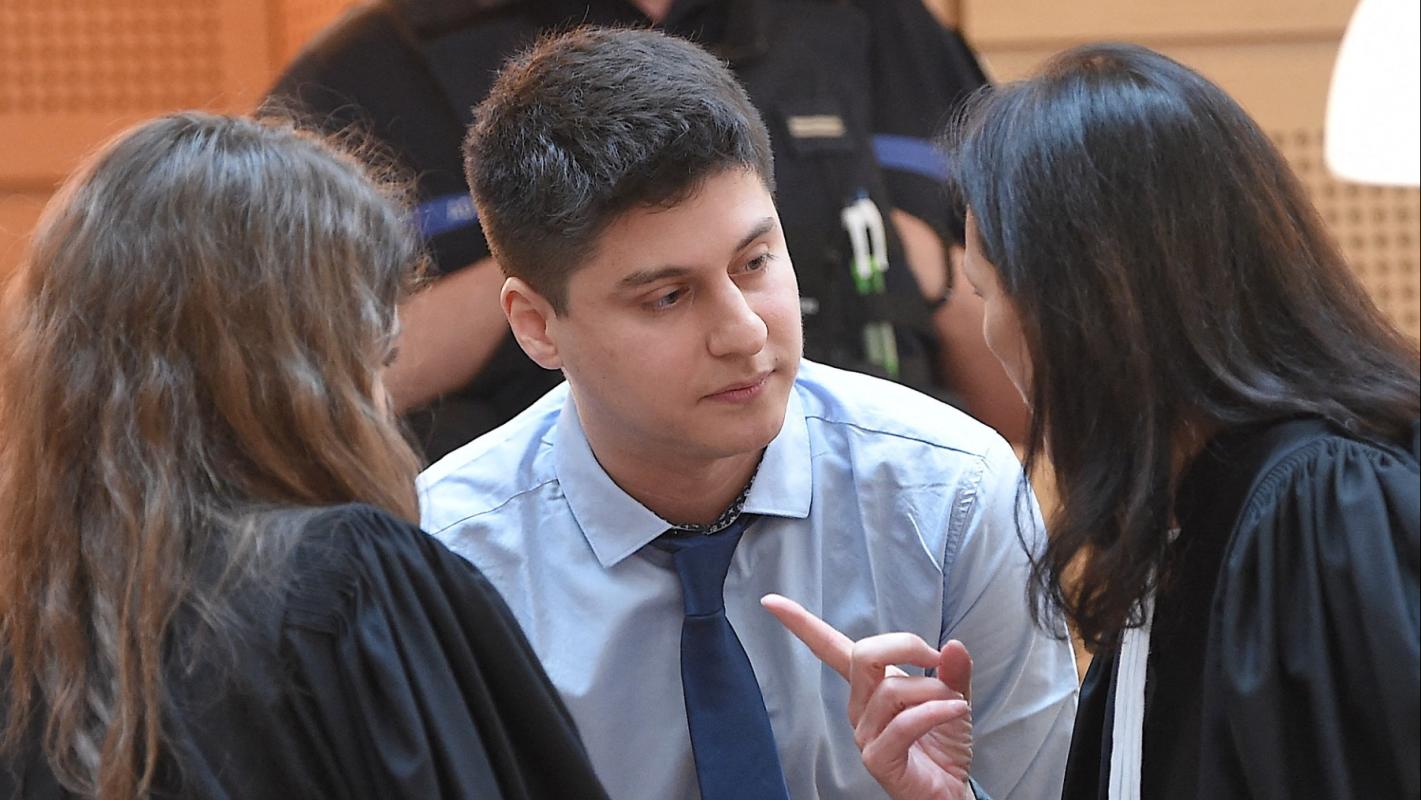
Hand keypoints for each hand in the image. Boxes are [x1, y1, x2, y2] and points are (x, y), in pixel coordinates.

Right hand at [761, 594, 974, 799]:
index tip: (772, 601)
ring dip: (933, 690)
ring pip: (890, 689)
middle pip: (863, 654)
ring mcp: (864, 734)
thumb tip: (954, 645)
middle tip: (936, 657)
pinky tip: (954, 711)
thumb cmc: (943, 743)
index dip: (801, 624)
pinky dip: (935, 711)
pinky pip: (903, 724)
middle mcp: (859, 707)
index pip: (829, 648)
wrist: (950, 790)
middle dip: (905, 644)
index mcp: (870, 685)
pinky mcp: (877, 759)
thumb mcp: (953, 697)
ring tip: (954, 705)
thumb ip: (952, 671)